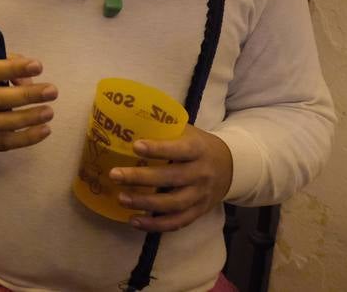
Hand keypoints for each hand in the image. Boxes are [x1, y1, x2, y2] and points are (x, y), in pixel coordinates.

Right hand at [0, 55, 57, 150]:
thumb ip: (3, 66)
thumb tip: (30, 77)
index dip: (14, 68)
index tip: (38, 65)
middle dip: (28, 95)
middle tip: (52, 91)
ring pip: (2, 123)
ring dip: (29, 118)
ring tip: (49, 112)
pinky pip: (4, 142)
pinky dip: (26, 138)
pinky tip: (44, 130)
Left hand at [110, 124, 233, 231]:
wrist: (231, 167)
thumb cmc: (198, 145)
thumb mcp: (187, 132)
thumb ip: (164, 129)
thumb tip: (127, 121)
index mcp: (198, 149)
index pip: (179, 150)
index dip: (158, 149)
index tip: (135, 146)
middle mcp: (201, 173)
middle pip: (172, 178)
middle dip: (141, 178)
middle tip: (114, 175)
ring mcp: (201, 195)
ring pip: (173, 204)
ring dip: (145, 203)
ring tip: (121, 198)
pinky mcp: (198, 212)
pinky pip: (177, 222)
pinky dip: (155, 225)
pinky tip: (134, 221)